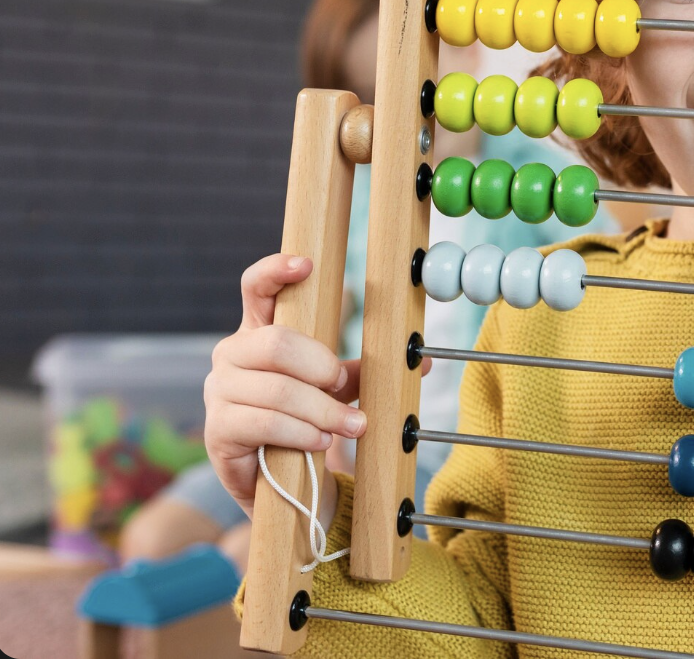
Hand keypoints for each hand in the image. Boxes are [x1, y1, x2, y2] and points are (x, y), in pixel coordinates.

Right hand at [203, 254, 364, 518]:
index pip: (256, 289)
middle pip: (276, 342)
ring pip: (277, 389)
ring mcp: (219, 390)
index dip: (275, 271)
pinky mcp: (218, 428)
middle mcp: (231, 354)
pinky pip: (265, 423)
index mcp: (258, 331)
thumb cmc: (304, 418)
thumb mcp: (334, 388)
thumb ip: (362, 370)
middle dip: (320, 367)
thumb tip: (426, 361)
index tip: (306, 264)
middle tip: (341, 384)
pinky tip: (319, 441)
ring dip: (322, 410)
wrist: (280, 478)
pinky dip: (300, 432)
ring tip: (350, 425)